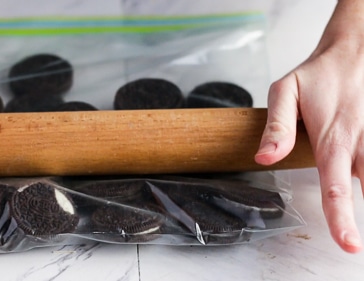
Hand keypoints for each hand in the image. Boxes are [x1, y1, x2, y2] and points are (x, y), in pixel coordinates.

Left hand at [255, 0, 362, 252]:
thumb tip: (264, 159)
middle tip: (354, 241)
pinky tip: (359, 173)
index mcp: (333, 140)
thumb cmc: (317, 75)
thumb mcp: (285, 91)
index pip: (336, 187)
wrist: (354, 52)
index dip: (341, 219)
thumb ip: (276, 127)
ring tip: (353, 208)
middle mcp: (361, 143)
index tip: (349, 244)